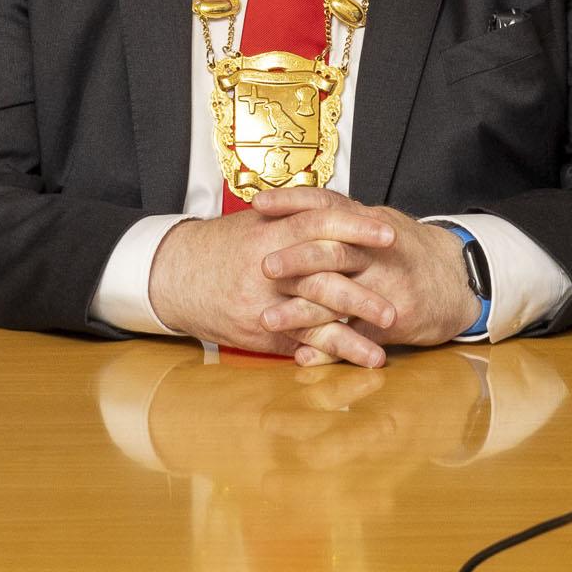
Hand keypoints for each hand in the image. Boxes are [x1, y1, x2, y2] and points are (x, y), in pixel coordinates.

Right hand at [145, 201, 396, 357]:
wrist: (173, 274)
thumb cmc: (220, 246)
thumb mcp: (255, 222)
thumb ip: (295, 217)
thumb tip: (340, 211)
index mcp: (271, 232)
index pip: (320, 223)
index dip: (357, 227)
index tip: (389, 233)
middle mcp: (268, 268)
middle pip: (323, 279)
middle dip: (363, 294)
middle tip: (398, 303)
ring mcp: (263, 303)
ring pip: (314, 320)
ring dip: (352, 336)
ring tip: (384, 346)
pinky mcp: (258, 331)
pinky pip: (298, 343)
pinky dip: (329, 353)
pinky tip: (354, 360)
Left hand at [243, 187, 479, 370]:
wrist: (461, 280)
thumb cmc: (409, 252)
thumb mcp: (381, 225)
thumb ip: (344, 220)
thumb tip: (298, 208)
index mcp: (371, 223)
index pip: (329, 205)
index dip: (293, 202)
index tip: (258, 204)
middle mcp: (380, 252)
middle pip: (335, 250)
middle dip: (297, 258)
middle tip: (263, 266)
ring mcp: (389, 287)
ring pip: (340, 297)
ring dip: (301, 312)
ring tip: (268, 321)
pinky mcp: (397, 321)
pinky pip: (357, 337)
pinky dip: (328, 348)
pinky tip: (302, 356)